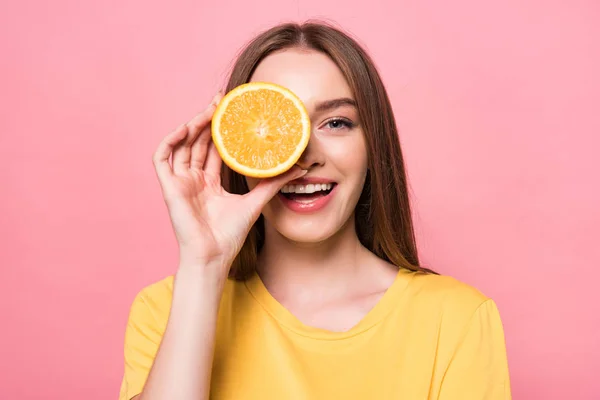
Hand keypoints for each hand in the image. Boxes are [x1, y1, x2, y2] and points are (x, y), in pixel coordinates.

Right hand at [152, 93, 305, 274]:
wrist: (214, 255)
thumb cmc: (230, 234)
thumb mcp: (255, 201)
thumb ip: (272, 182)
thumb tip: (299, 167)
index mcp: (209, 182)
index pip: (213, 148)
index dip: (220, 129)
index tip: (232, 111)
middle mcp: (193, 179)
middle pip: (197, 142)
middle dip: (207, 120)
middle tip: (221, 101)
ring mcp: (180, 182)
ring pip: (181, 145)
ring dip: (192, 125)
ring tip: (208, 111)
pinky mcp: (168, 187)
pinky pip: (162, 158)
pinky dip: (170, 141)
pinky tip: (185, 128)